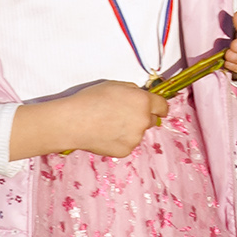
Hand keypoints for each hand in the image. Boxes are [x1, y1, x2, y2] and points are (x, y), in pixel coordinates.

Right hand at [9, 79, 157, 161]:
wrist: (74, 122)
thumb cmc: (91, 99)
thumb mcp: (116, 85)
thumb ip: (133, 91)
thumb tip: (139, 97)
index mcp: (143, 102)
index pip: (163, 106)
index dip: (160, 107)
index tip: (158, 109)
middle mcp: (143, 121)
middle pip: (152, 121)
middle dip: (142, 118)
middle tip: (124, 115)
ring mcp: (135, 139)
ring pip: (138, 133)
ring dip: (130, 130)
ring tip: (109, 125)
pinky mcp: (125, 151)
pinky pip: (127, 144)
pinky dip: (120, 141)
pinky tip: (105, 135)